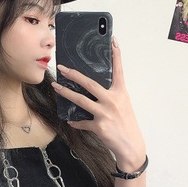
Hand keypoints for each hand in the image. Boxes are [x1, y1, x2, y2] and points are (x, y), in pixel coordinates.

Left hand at [51, 36, 145, 171]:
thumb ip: (111, 95)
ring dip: (66, 93)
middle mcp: (113, 101)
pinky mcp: (99, 126)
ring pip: (81, 101)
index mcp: (121, 93)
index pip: (119, 70)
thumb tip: (93, 88)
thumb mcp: (123, 105)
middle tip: (62, 68)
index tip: (112, 40)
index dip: (116, 55)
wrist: (131, 146)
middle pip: (90, 84)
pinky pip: (82, 122)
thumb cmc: (126, 125)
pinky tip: (70, 120)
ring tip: (56, 87)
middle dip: (74, 75)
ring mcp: (105, 114)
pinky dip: (75, 122)